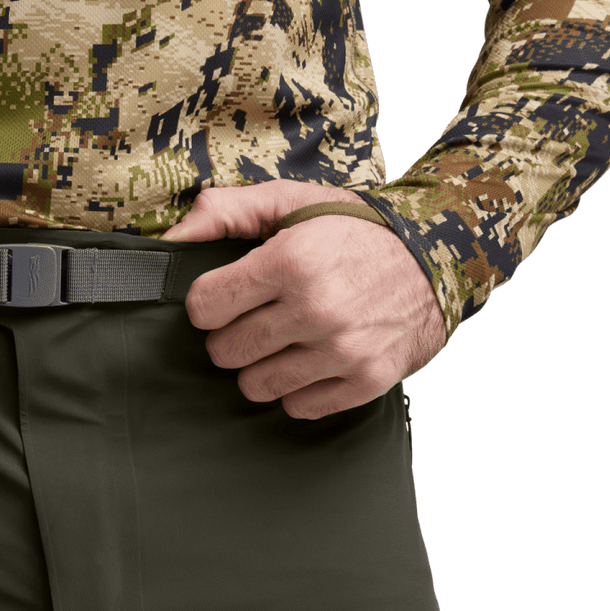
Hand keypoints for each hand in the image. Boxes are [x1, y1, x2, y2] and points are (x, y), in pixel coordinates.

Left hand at [161, 180, 446, 417]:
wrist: (440, 255)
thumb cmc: (354, 229)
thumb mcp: (292, 202)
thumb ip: (225, 212)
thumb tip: (169, 239)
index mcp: (292, 260)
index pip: (205, 308)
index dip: (210, 303)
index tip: (229, 297)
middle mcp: (317, 308)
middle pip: (226, 352)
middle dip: (233, 336)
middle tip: (258, 320)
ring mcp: (344, 350)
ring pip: (256, 387)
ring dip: (262, 367)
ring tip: (284, 342)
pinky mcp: (366, 380)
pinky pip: (298, 408)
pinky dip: (298, 390)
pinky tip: (312, 362)